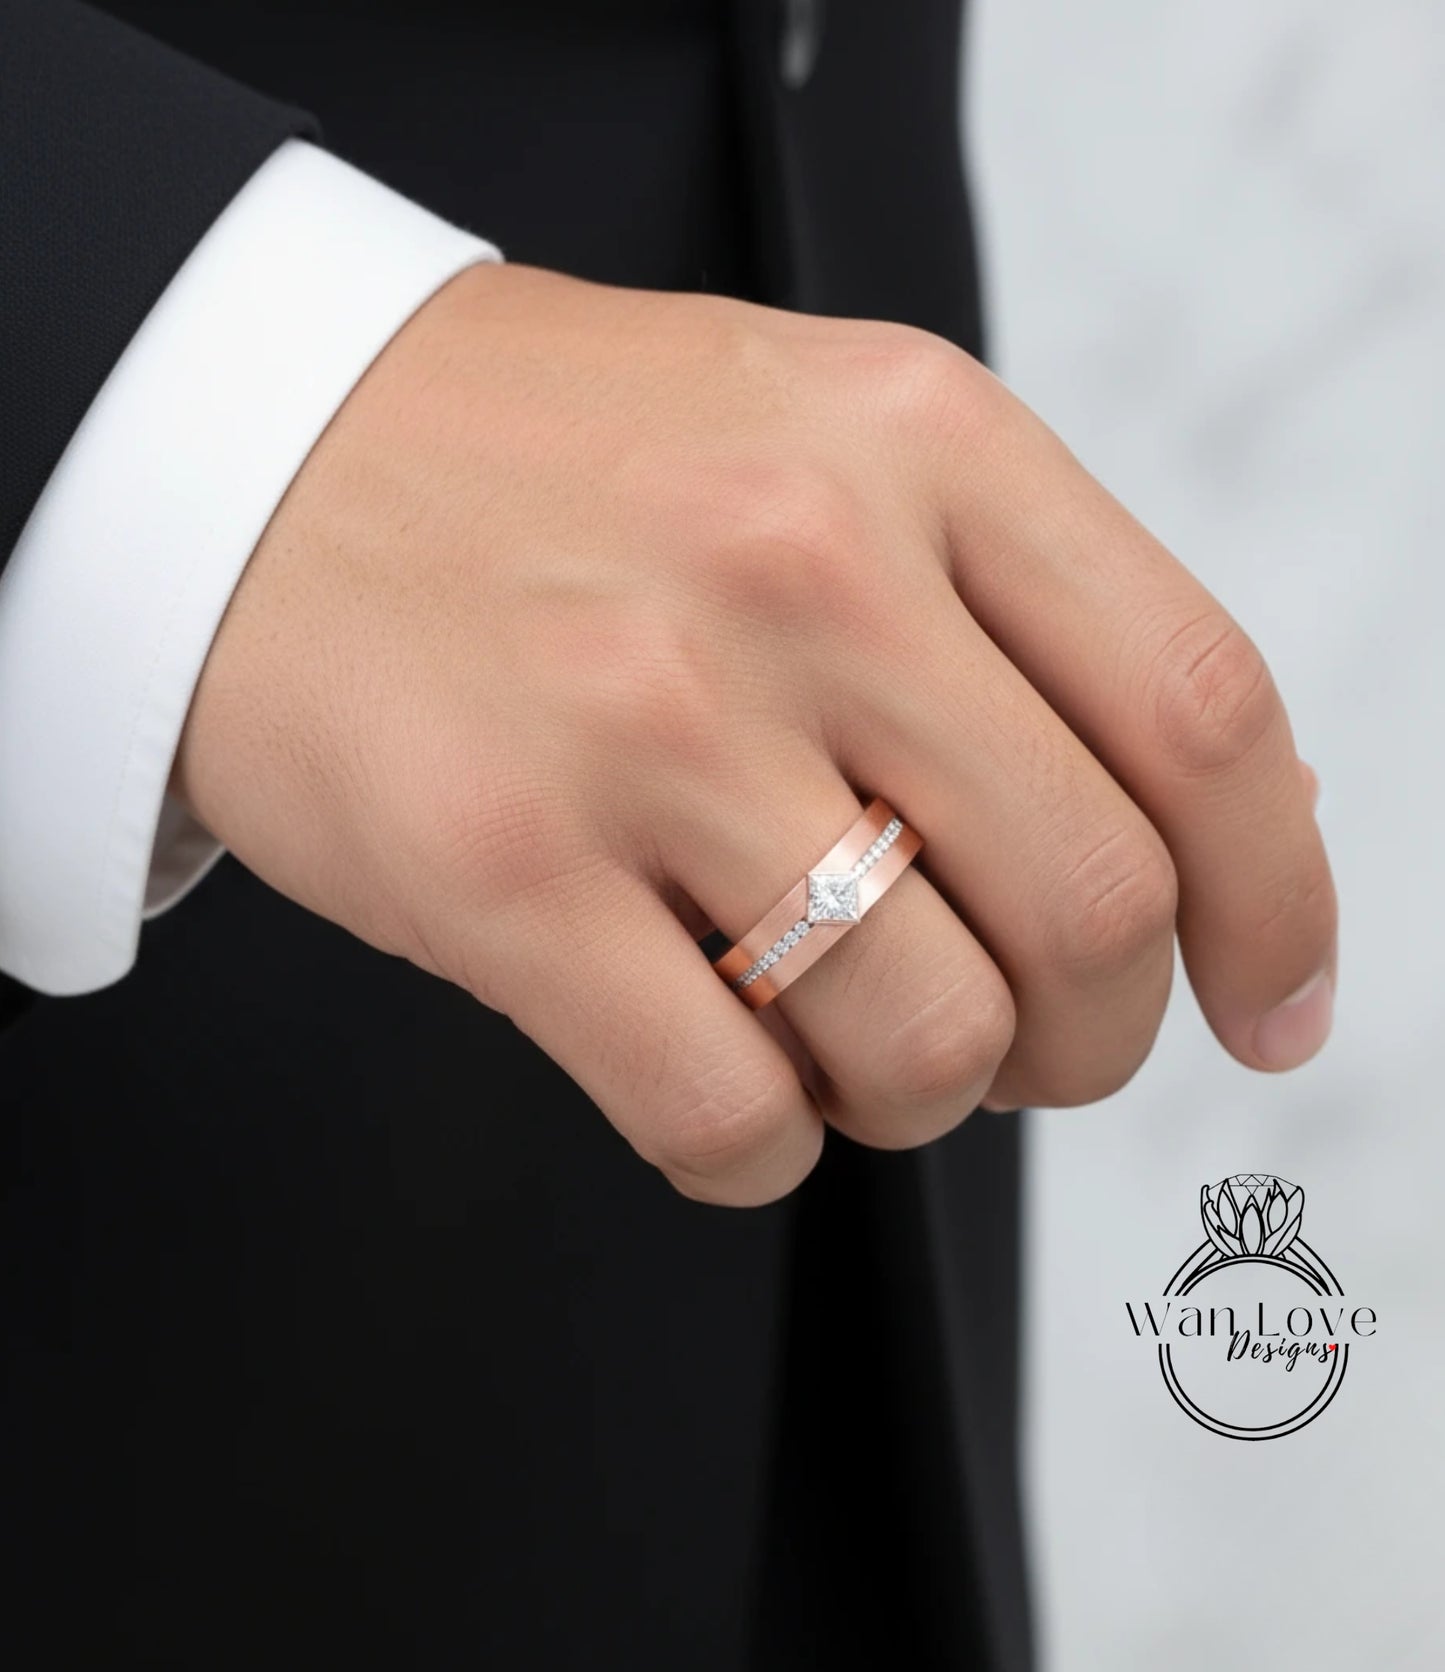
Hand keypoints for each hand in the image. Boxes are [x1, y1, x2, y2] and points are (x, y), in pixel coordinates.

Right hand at [173, 261, 1336, 1204]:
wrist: (264, 451)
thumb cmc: (572, 470)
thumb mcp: (831, 445)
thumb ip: (1031, 611)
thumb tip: (1237, 835)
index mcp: (916, 444)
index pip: (1199, 711)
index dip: (1275, 900)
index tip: (1267, 1005)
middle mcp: (796, 567)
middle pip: (1088, 910)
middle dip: (1091, 1038)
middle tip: (1026, 1039)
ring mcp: (640, 720)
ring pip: (924, 1044)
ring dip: (919, 1095)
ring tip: (840, 1035)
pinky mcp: (498, 868)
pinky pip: (729, 1118)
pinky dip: (764, 1149)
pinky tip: (722, 1075)